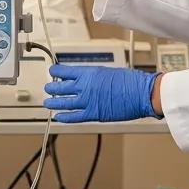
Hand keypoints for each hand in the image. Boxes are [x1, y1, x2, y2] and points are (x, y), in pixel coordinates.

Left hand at [44, 64, 161, 122]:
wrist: (141, 93)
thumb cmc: (130, 82)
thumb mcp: (108, 72)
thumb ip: (94, 77)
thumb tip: (87, 80)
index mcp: (89, 73)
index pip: (65, 71)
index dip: (56, 71)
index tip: (52, 71)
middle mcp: (85, 86)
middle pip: (60, 87)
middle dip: (52, 88)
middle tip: (48, 88)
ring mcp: (87, 101)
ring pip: (63, 102)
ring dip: (54, 103)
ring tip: (48, 103)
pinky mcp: (93, 114)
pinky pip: (74, 116)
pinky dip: (65, 117)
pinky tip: (59, 117)